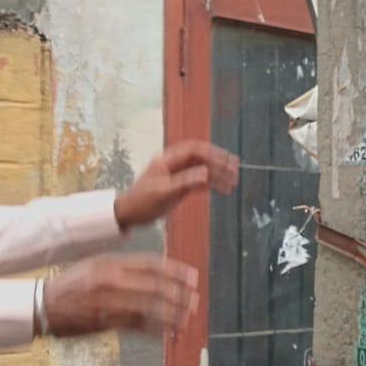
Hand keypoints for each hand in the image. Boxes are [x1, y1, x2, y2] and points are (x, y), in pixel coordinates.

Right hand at [44, 255, 198, 337]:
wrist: (43, 304)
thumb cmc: (74, 284)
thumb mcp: (96, 265)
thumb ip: (125, 266)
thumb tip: (158, 269)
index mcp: (111, 263)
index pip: (152, 264)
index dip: (176, 271)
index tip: (194, 278)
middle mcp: (111, 279)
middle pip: (155, 286)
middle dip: (179, 295)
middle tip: (194, 301)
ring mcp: (107, 301)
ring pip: (148, 308)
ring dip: (171, 315)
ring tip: (186, 320)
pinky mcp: (104, 321)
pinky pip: (136, 325)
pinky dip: (155, 329)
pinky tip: (167, 333)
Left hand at [114, 140, 238, 230]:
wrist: (129, 214)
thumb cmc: (142, 202)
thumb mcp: (164, 193)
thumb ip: (185, 182)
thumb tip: (206, 174)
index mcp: (167, 160)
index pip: (194, 150)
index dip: (212, 153)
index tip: (227, 160)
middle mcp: (173, 164)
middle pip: (201, 158)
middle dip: (219, 162)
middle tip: (236, 169)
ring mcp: (177, 175)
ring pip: (202, 170)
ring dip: (218, 174)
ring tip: (233, 181)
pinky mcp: (179, 186)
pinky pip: (199, 182)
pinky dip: (212, 184)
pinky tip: (223, 189)